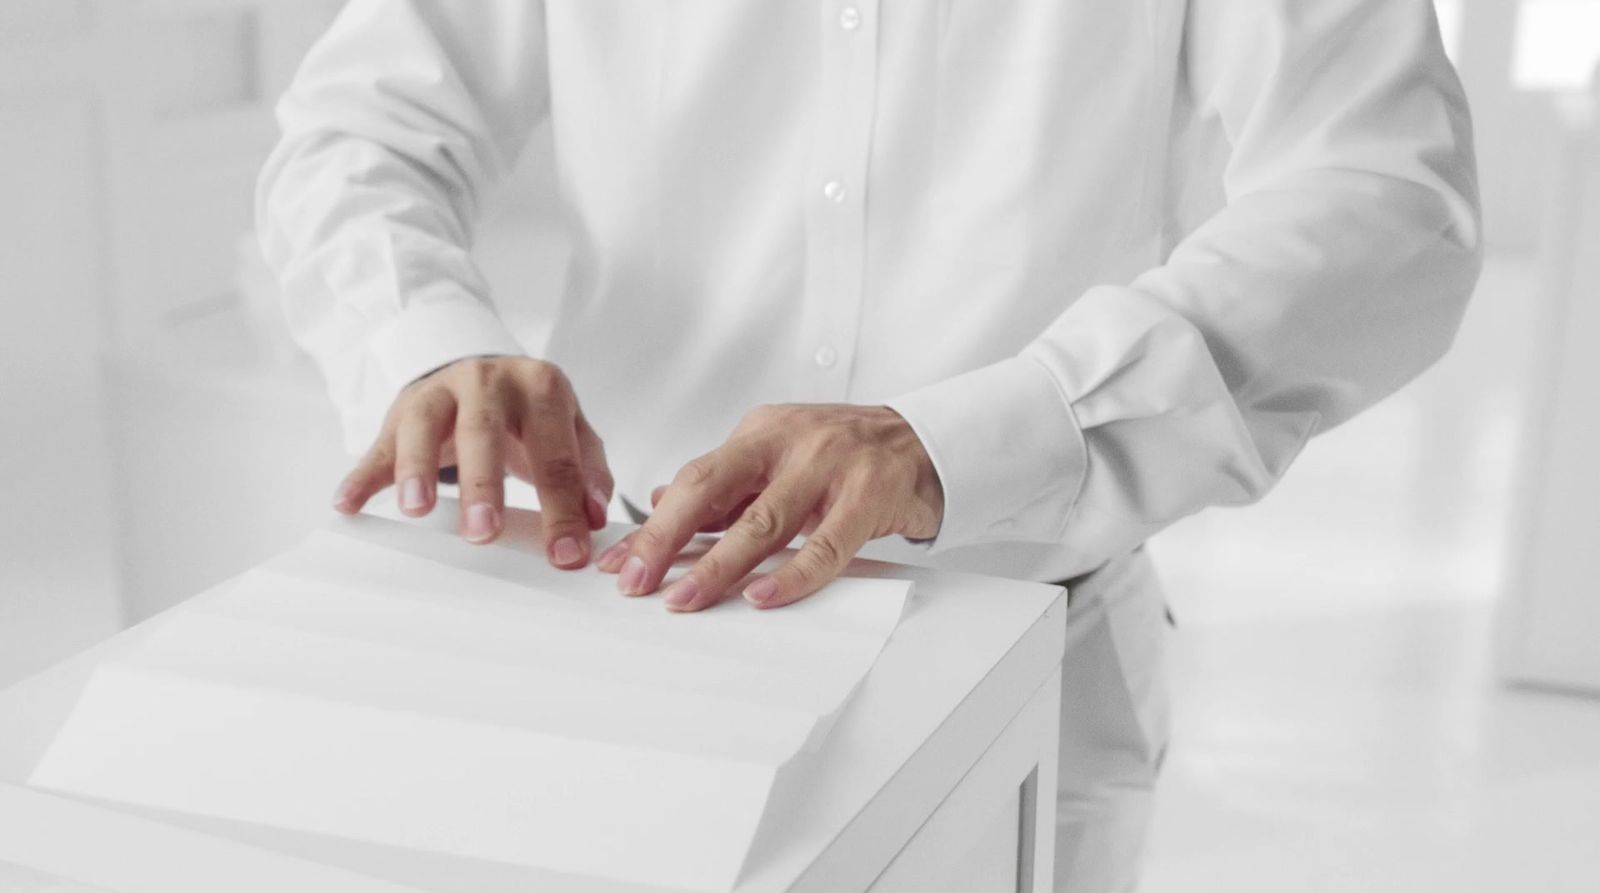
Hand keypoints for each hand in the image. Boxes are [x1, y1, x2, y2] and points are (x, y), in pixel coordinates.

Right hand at [332, 356, 612, 567]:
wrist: (482, 369)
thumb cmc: (530, 413)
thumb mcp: (571, 429)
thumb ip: (589, 470)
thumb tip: (595, 517)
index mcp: (541, 386)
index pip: (556, 451)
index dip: (563, 505)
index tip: (565, 553)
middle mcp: (488, 381)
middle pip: (484, 430)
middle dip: (483, 483)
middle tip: (483, 534)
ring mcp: (439, 392)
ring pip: (423, 425)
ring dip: (416, 468)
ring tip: (416, 509)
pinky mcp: (400, 411)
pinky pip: (377, 444)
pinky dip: (361, 475)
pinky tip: (347, 504)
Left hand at [596, 404, 943, 610]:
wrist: (927, 443)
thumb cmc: (850, 454)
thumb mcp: (780, 454)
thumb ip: (728, 482)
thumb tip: (660, 502)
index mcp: (762, 431)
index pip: (695, 478)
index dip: (654, 523)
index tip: (620, 562)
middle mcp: (791, 441)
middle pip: (712, 489)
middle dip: (666, 539)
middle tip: (636, 582)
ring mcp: (831, 466)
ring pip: (763, 521)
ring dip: (718, 565)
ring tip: (686, 599)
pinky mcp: (870, 495)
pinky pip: (825, 544)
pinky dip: (791, 575)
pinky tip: (761, 596)